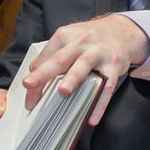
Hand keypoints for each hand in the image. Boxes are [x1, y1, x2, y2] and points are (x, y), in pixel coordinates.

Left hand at [22, 15, 147, 125]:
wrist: (123, 30)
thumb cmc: (91, 38)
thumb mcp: (70, 38)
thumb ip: (53, 55)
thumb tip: (34, 76)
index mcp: (65, 36)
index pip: (46, 57)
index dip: (34, 75)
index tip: (27, 91)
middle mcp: (81, 43)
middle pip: (60, 59)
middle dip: (44, 72)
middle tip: (29, 85)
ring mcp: (98, 53)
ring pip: (83, 66)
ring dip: (73, 78)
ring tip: (63, 92)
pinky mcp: (114, 65)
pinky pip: (106, 86)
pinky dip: (100, 103)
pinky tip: (92, 118)